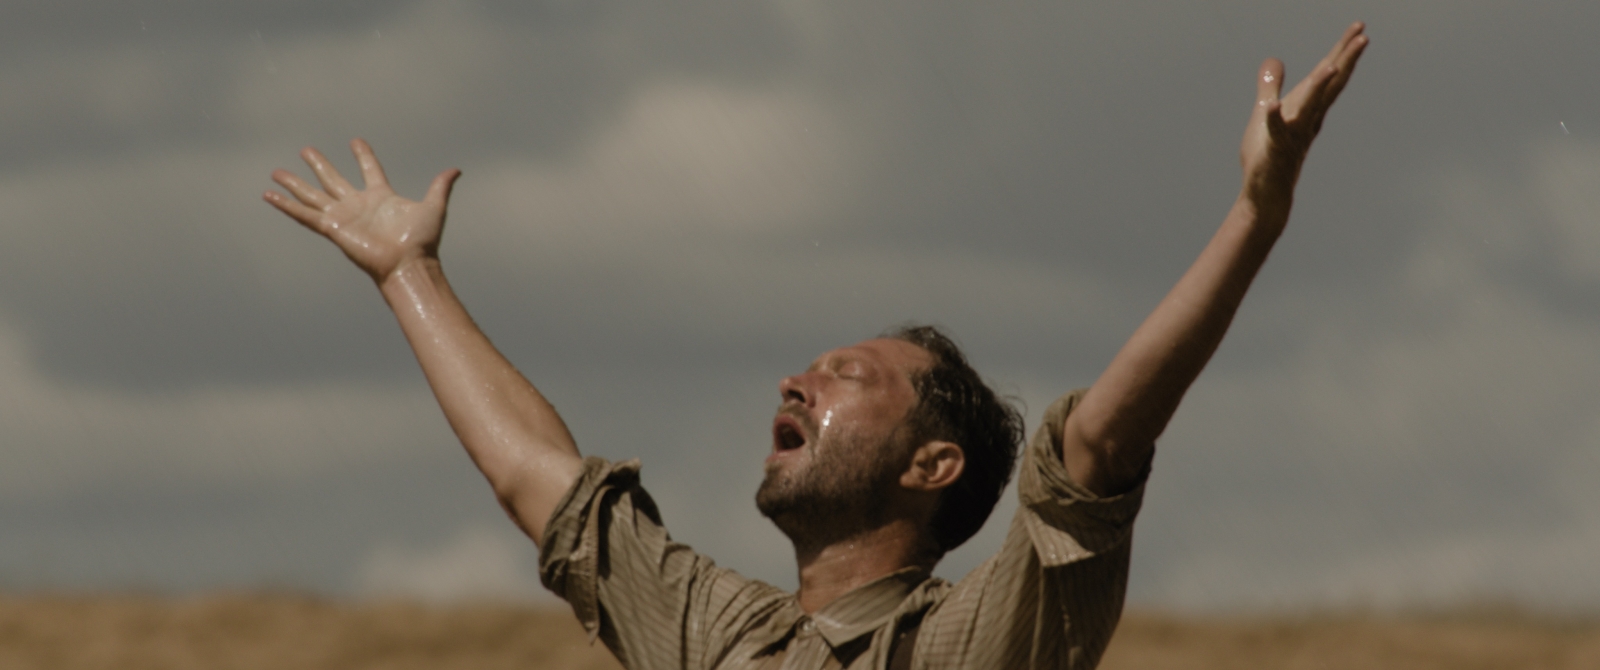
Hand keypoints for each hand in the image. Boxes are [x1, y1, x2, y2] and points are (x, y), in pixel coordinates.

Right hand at [264, 139, 460, 282]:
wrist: (408, 264)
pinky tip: (269, 196)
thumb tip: (456, 170)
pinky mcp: (332, 229)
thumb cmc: (422, 241)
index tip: (356, 141)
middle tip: (306, 149)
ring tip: (276, 171)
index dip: (363, 155)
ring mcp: (343, 217)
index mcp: (381, 197)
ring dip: (295, 183)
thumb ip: (441, 186)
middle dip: (320, 164)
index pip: (370, 170)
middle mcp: (359, 205)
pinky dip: (286, 206)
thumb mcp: (434, 207)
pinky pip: (305, 215)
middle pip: (334, 179)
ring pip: (313, 195)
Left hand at [1239, 22, 1367, 219]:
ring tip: (1330, 64)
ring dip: (1319, 86)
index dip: (1343, 51)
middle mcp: (1306, 119)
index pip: (1329, 75)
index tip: (1359, 28)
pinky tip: (1273, 106)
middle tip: (1363, 36)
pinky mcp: (1274, 150)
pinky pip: (1274, 132)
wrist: (1266, 195)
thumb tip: (1273, 59)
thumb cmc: (1268, 155)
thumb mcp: (1266, 112)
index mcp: (1307, 108)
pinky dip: (1274, 119)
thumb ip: (1270, 85)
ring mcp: (1292, 135)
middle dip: (1345, 60)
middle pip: (1329, 85)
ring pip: (1309, 107)